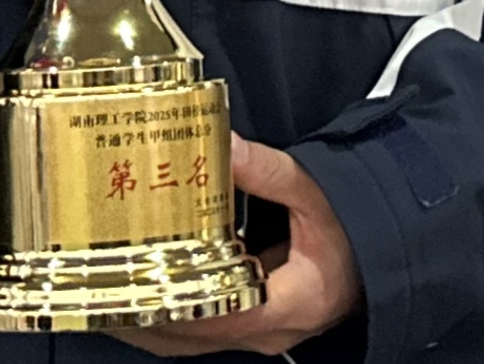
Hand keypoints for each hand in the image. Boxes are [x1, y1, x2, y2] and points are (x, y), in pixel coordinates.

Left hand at [113, 137, 363, 355]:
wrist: (382, 258)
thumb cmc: (357, 232)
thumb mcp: (316, 194)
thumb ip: (268, 171)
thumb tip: (222, 142)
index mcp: (288, 303)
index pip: (217, 315)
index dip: (170, 302)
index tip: (131, 278)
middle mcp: (268, 330)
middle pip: (190, 334)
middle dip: (142, 311)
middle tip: (101, 279)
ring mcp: (258, 334)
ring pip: (190, 341)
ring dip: (149, 319)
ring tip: (107, 288)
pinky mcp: (252, 326)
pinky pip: (200, 333)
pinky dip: (168, 318)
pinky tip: (141, 295)